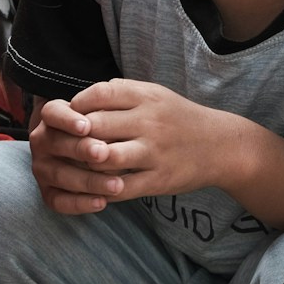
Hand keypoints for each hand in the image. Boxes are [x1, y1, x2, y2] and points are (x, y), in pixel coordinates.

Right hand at [28, 96, 125, 214]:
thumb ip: (104, 122)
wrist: (88, 151)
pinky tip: (102, 202)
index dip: (67, 120)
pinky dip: (80, 203)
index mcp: (52, 117)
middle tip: (104, 153)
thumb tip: (115, 135)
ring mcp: (41, 167)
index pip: (53, 113)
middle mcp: (42, 141)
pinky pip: (59, 201)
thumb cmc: (100, 129)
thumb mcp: (101, 118)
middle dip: (81, 149)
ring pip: (61, 174)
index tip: (87, 126)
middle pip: (57, 143)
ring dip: (89, 181)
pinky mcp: (47, 192)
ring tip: (116, 184)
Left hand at [66, 79, 238, 200]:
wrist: (220, 145)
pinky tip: (95, 187)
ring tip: (80, 164)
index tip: (69, 117)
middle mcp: (149, 121)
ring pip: (104, 159)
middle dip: (74, 137)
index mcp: (146, 97)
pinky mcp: (159, 179)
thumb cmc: (179, 118)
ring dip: (85, 163)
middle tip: (63, 144)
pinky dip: (102, 189)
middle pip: (96, 126)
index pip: (99, 94)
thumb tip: (79, 100)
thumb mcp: (155, 94)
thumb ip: (120, 93)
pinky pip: (121, 188)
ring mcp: (154, 152)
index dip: (76, 106)